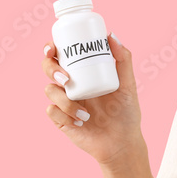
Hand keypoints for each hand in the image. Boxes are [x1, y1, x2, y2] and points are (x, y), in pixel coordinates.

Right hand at [41, 33, 146, 166]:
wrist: (122, 142)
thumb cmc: (126, 113)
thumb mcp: (128, 84)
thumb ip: (124, 60)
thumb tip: (111, 35)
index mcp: (83, 73)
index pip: (61, 55)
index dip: (51, 48)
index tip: (53, 48)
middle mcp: (71, 86)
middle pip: (48, 68)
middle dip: (51, 69)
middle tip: (66, 78)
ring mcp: (64, 102)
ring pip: (50, 91)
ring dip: (65, 101)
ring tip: (86, 114)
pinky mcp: (61, 120)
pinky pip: (52, 112)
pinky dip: (64, 115)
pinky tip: (80, 122)